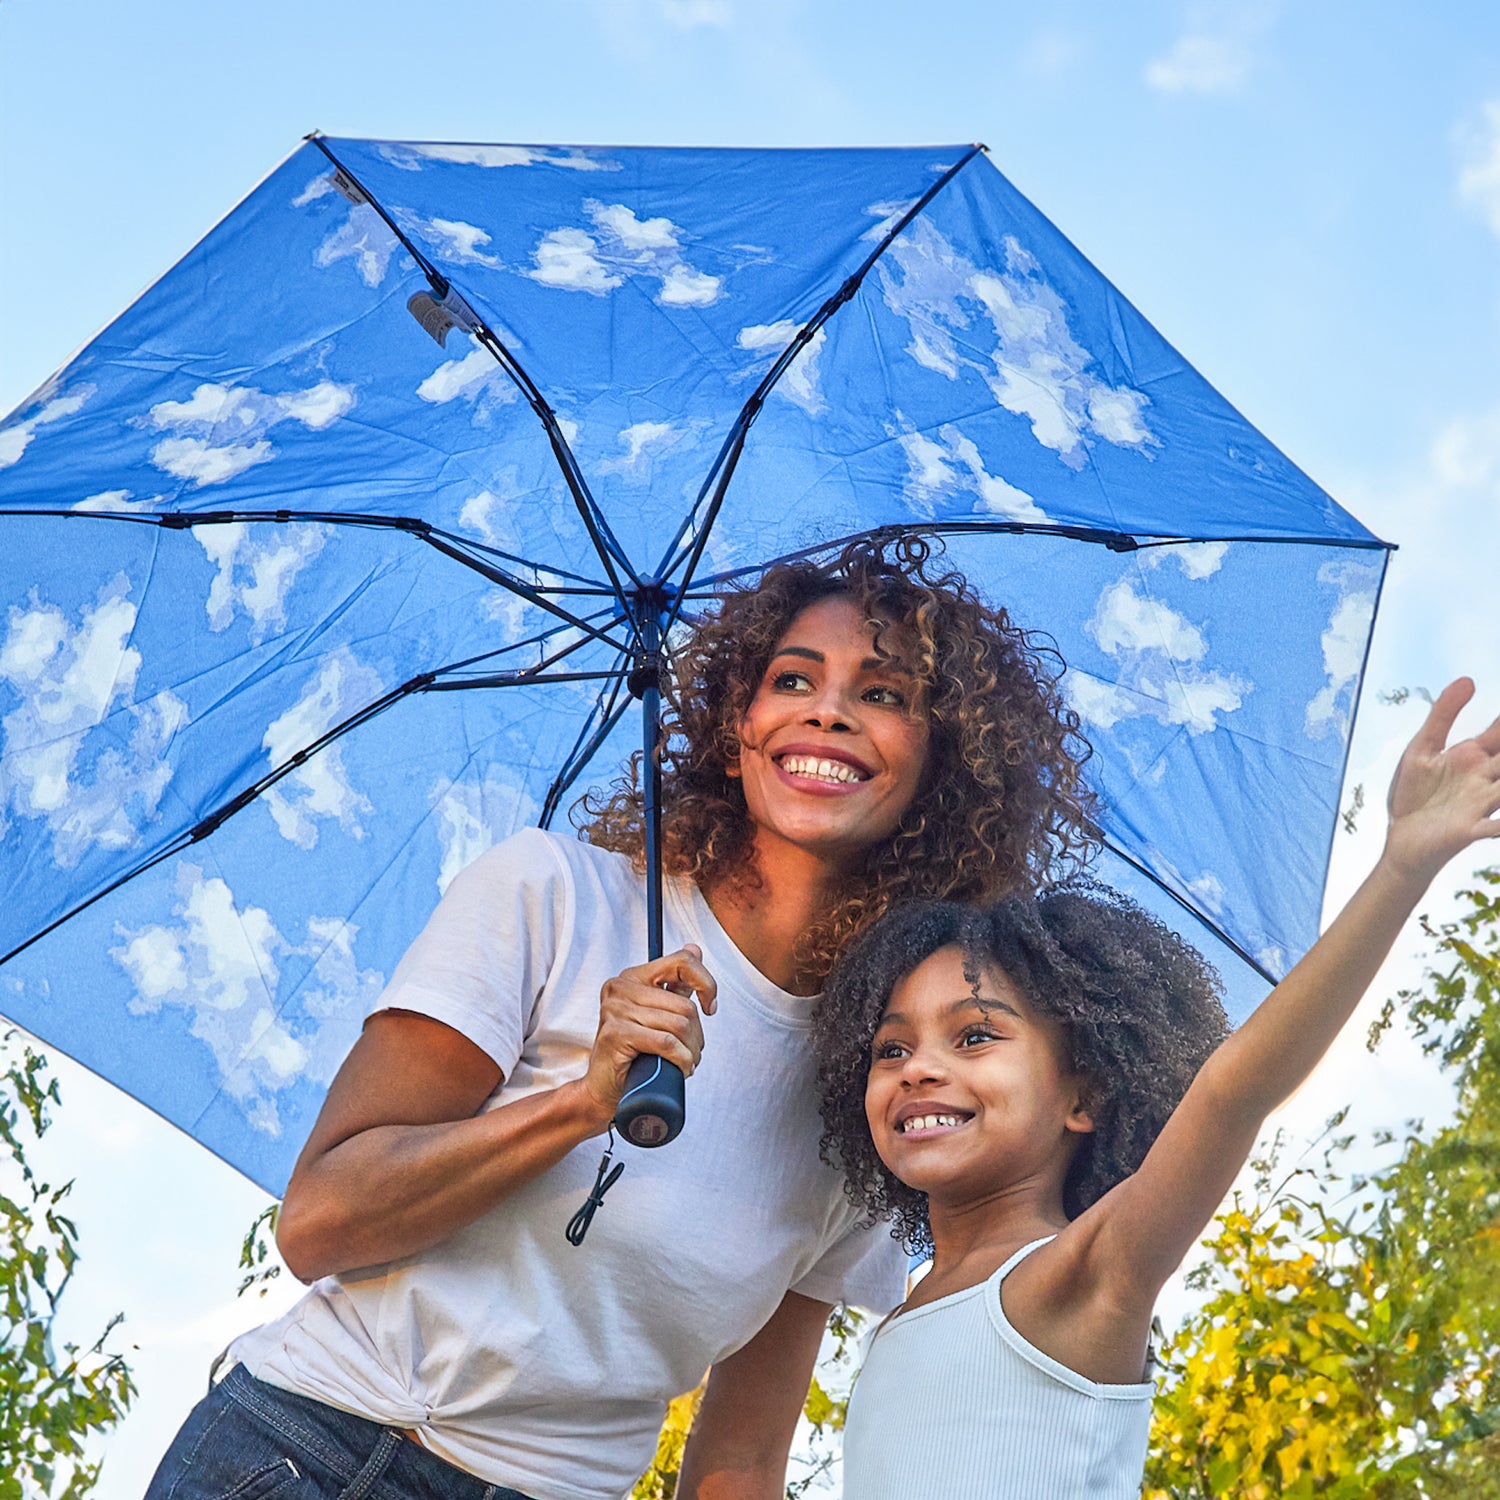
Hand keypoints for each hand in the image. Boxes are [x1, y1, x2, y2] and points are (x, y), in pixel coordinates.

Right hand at [582, 945, 717, 1123]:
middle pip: (684, 1005)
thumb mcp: (657, 1012)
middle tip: (693, 1052)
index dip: (705, 982)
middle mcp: (620, 987)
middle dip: (697, 1035)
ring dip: (691, 1052)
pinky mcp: (615, 1033)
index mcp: (632, 976)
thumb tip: (694, 949)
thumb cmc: (633, 1052)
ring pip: (678, 1025)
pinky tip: (681, 1068)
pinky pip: (666, 1043)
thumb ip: (675, 983)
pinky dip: (681, 1059)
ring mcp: (615, 1009)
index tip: (710, 1006)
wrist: (604, 1087)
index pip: (682, 961)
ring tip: (686, 1063)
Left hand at [1383, 678, 1499, 883]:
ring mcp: (1481, 803)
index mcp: (1474, 756)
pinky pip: (1494, 827)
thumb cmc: (1415, 795)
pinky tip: (1499, 824)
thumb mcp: (1422, 749)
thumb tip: (1468, 680)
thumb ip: (1443, 715)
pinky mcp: (1470, 828)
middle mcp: (1485, 778)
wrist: (1402, 840)